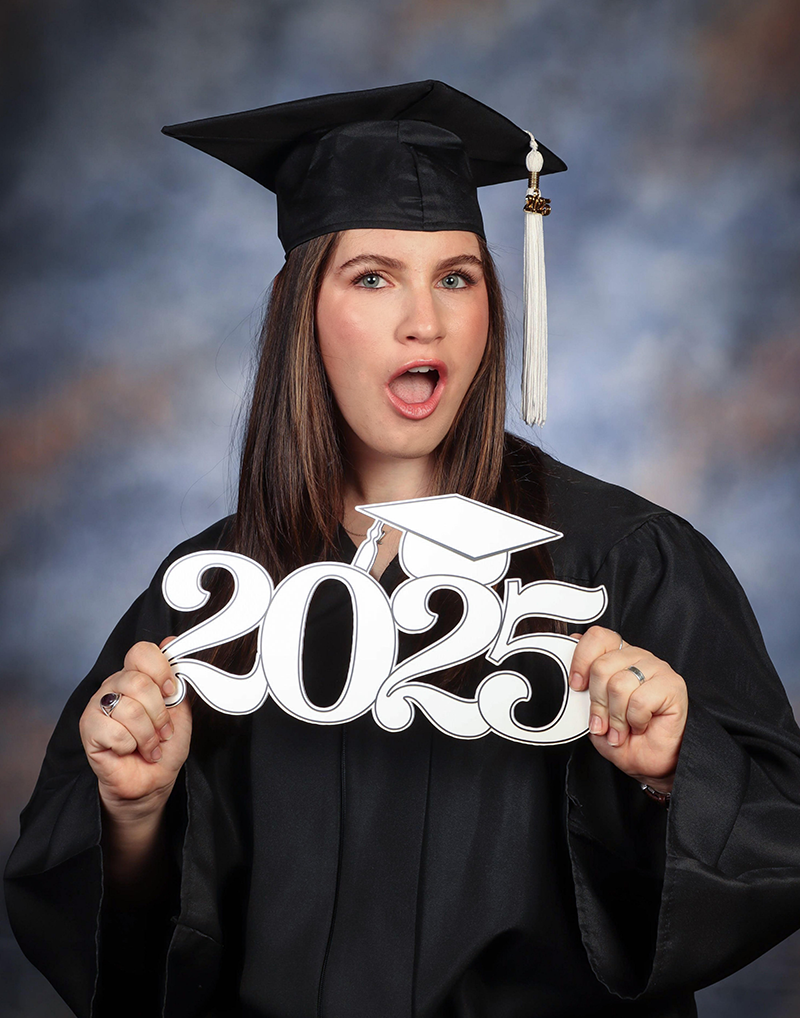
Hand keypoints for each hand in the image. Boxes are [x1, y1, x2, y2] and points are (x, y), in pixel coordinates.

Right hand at [79, 639, 191, 821]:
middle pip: (138, 682)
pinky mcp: (88, 729)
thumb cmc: (164, 746)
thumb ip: (176, 680)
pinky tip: (130, 750)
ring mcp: (98, 706)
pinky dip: (130, 745)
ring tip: (150, 745)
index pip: (141, 652)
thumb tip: (170, 642)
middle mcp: (114, 686)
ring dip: (147, 734)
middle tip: (163, 730)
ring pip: (129, 709)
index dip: (161, 671)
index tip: (172, 692)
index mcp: (136, 676)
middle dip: (159, 713)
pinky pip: (114, 731)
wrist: (152, 780)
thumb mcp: (180, 710)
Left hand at [568, 626, 687, 791]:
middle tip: (602, 722)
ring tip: (621, 728)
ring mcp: (656, 668)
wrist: (649, 762)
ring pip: (619, 684)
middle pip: (602, 665)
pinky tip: (640, 725)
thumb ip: (582, 690)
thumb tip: (572, 675)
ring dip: (616, 716)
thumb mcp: (593, 713)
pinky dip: (635, 720)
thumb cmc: (625, 738)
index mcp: (617, 657)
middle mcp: (636, 657)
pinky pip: (640, 700)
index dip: (581, 660)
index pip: (597, 637)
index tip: (576, 686)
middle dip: (597, 702)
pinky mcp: (672, 685)